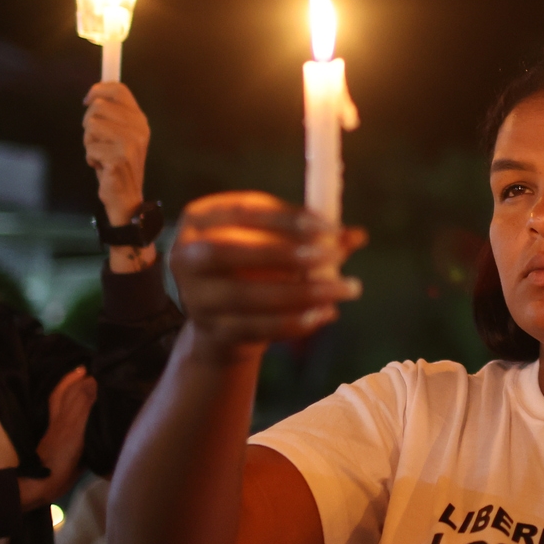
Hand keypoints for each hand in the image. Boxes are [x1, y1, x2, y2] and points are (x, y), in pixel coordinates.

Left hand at [19, 366, 97, 511]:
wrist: (46, 485)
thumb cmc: (59, 454)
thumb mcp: (72, 426)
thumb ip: (82, 403)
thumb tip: (92, 379)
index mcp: (62, 413)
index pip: (67, 390)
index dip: (76, 378)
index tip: (90, 366)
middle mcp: (63, 421)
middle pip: (68, 398)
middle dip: (78, 384)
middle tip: (92, 373)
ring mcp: (66, 435)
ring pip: (75, 411)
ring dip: (83, 400)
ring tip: (97, 391)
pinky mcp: (73, 449)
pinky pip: (83, 428)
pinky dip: (90, 421)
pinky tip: (98, 421)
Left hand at [83, 82, 149, 225]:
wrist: (126, 198)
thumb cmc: (117, 164)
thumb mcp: (120, 136)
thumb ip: (112, 115)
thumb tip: (93, 95)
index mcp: (140, 120)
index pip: (118, 89)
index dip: (98, 89)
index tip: (87, 100)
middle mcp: (139, 129)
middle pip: (98, 106)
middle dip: (89, 123)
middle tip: (97, 141)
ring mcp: (130, 143)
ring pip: (91, 125)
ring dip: (89, 142)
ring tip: (101, 154)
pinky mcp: (119, 158)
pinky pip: (90, 147)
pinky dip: (91, 158)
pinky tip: (101, 167)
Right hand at [170, 191, 366, 361]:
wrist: (224, 323)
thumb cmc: (254, 269)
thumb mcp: (277, 244)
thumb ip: (312, 236)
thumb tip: (357, 235)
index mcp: (200, 218)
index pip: (242, 211)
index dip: (287, 218)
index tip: (329, 227)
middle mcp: (186, 256)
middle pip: (229, 251)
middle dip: (285, 253)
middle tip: (334, 255)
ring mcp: (195, 298)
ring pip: (246, 295)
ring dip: (301, 292)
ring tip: (345, 288)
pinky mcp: (212, 332)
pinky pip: (256, 328)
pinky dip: (294, 322)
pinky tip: (325, 314)